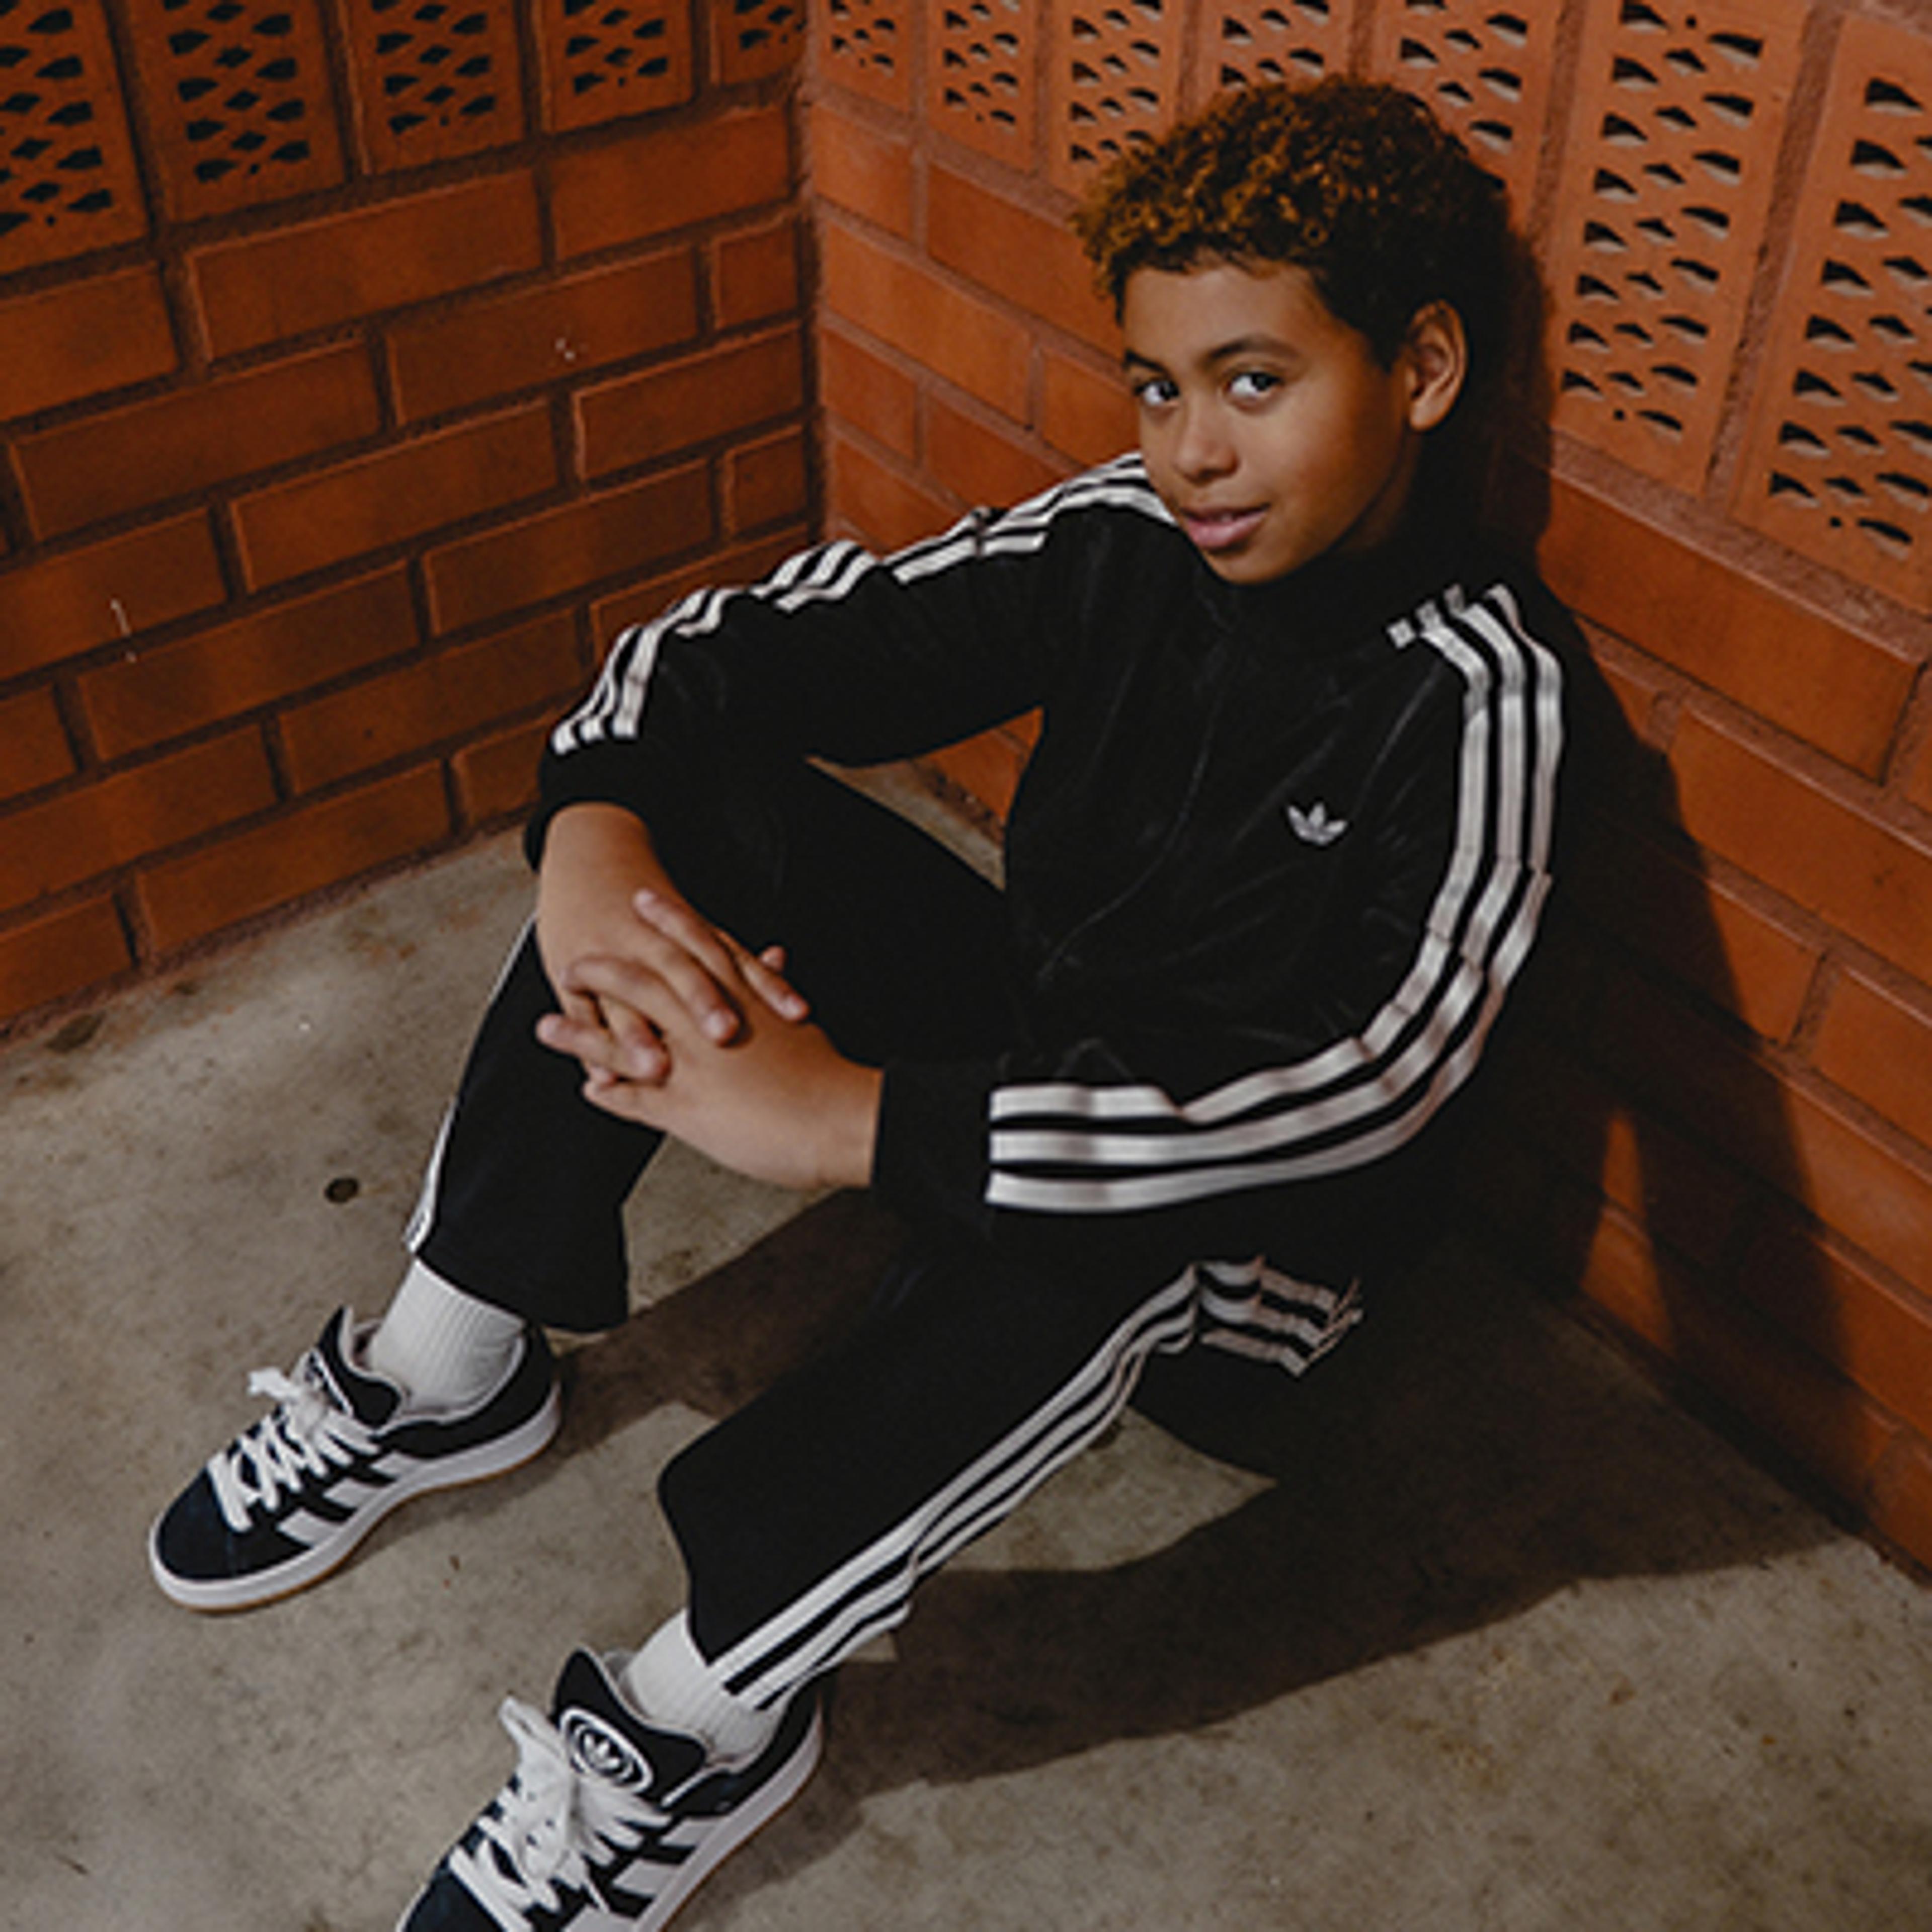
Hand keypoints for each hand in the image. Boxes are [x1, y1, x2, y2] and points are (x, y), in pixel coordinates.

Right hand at [535, 805, 805, 1082]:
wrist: (589, 864)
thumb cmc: (651, 918)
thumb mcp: (694, 931)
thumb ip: (735, 955)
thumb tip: (781, 959)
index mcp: (690, 935)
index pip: (736, 959)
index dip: (767, 985)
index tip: (797, 1015)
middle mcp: (652, 943)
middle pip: (681, 971)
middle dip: (701, 1002)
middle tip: (726, 1035)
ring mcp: (608, 956)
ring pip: (625, 997)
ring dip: (638, 1036)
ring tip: (655, 1069)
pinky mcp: (571, 972)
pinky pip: (581, 1010)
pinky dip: (588, 1041)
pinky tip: (601, 1077)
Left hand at [537, 947, 880, 1190]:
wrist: (844, 1117)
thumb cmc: (828, 1074)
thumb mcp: (795, 1018)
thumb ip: (772, 986)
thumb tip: (771, 958)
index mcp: (739, 996)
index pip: (693, 946)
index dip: (664, 921)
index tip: (640, 900)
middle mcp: (707, 1023)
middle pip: (642, 983)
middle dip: (602, 970)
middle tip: (572, 959)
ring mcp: (693, 1065)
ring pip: (622, 1040)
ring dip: (581, 1034)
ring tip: (546, 1027)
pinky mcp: (688, 1110)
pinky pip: (635, 1098)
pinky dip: (609, 1093)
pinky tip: (590, 1091)